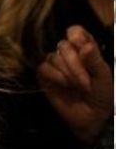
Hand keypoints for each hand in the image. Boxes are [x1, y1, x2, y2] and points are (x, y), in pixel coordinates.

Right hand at [37, 25, 113, 144]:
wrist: (92, 117)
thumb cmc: (102, 94)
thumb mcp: (103, 76)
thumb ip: (94, 59)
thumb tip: (85, 44)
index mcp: (85, 49)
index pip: (75, 31)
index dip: (76, 36)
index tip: (83, 47)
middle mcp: (68, 54)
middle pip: (63, 45)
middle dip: (76, 65)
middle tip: (86, 82)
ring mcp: (55, 64)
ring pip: (54, 57)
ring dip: (68, 73)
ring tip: (78, 86)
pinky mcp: (44, 76)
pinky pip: (44, 68)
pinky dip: (56, 77)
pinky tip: (65, 86)